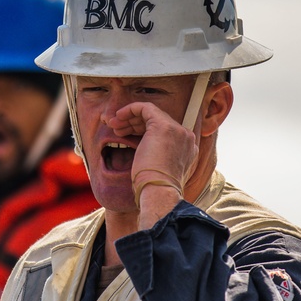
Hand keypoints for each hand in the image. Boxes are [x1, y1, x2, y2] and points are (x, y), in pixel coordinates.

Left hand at [105, 101, 197, 216]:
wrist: (158, 192)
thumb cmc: (154, 189)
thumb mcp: (158, 172)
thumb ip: (157, 159)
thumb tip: (144, 156)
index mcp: (187, 149)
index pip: (164, 132)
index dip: (142, 130)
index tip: (125, 135)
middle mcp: (185, 137)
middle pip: (158, 121)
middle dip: (134, 123)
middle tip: (116, 129)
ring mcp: (177, 131)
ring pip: (151, 114)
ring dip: (129, 118)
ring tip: (113, 125)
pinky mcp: (163, 126)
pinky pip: (146, 108)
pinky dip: (131, 109)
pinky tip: (118, 116)